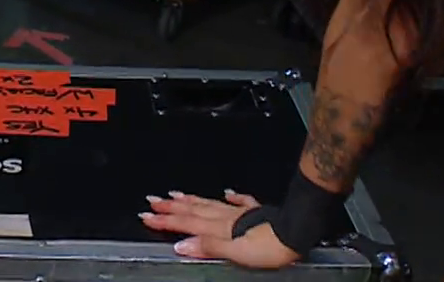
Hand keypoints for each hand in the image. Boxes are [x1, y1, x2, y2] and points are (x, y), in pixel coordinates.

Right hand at [140, 190, 301, 267]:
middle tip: (152, 201)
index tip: (147, 215)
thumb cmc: (268, 246)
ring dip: (192, 200)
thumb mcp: (234, 251)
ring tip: (176, 194)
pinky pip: (238, 201)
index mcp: (219, 228)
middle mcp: (226, 217)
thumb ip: (207, 246)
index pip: (186, 223)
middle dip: (171, 207)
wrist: (296, 232)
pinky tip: (225, 192)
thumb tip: (180, 244)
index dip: (166, 220)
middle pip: (194, 211)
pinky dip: (229, 197)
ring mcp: (240, 213)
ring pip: (210, 204)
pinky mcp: (256, 213)